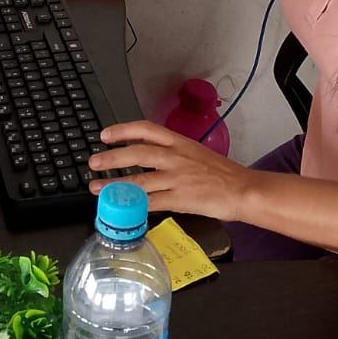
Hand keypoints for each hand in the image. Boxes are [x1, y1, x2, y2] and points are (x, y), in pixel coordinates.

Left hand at [87, 121, 252, 222]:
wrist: (243, 189)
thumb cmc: (222, 173)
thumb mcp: (195, 153)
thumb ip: (172, 153)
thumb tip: (148, 157)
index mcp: (179, 142)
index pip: (146, 129)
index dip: (123, 130)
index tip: (105, 134)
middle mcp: (175, 157)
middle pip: (137, 152)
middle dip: (112, 157)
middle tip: (94, 162)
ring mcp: (177, 178)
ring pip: (139, 179)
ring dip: (115, 184)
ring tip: (97, 188)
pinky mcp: (180, 199)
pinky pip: (151, 202)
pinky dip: (134, 206)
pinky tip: (121, 208)